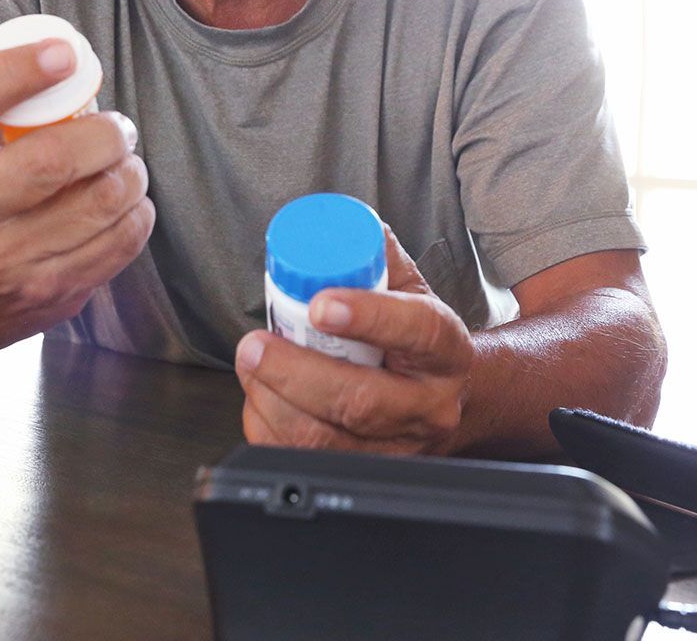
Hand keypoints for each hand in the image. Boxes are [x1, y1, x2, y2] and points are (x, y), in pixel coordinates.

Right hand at [0, 11, 153, 348]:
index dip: (19, 68)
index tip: (64, 54)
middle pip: (50, 160)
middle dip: (104, 134)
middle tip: (119, 127)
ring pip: (96, 205)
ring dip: (129, 174)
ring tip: (126, 162)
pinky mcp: (43, 294)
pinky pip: (115, 246)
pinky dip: (136, 216)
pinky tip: (128, 203)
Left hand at [234, 226, 473, 454]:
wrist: (441, 402)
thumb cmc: (416, 343)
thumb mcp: (410, 291)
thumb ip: (377, 256)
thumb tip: (340, 223)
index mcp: (445, 350)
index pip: (418, 331)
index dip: (368, 316)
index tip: (321, 304)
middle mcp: (427, 405)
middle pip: (360, 400)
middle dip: (295, 371)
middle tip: (255, 344)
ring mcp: (395, 448)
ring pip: (325, 439)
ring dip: (272, 399)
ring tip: (251, 363)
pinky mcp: (361, 473)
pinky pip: (301, 460)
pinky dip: (268, 426)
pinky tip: (261, 396)